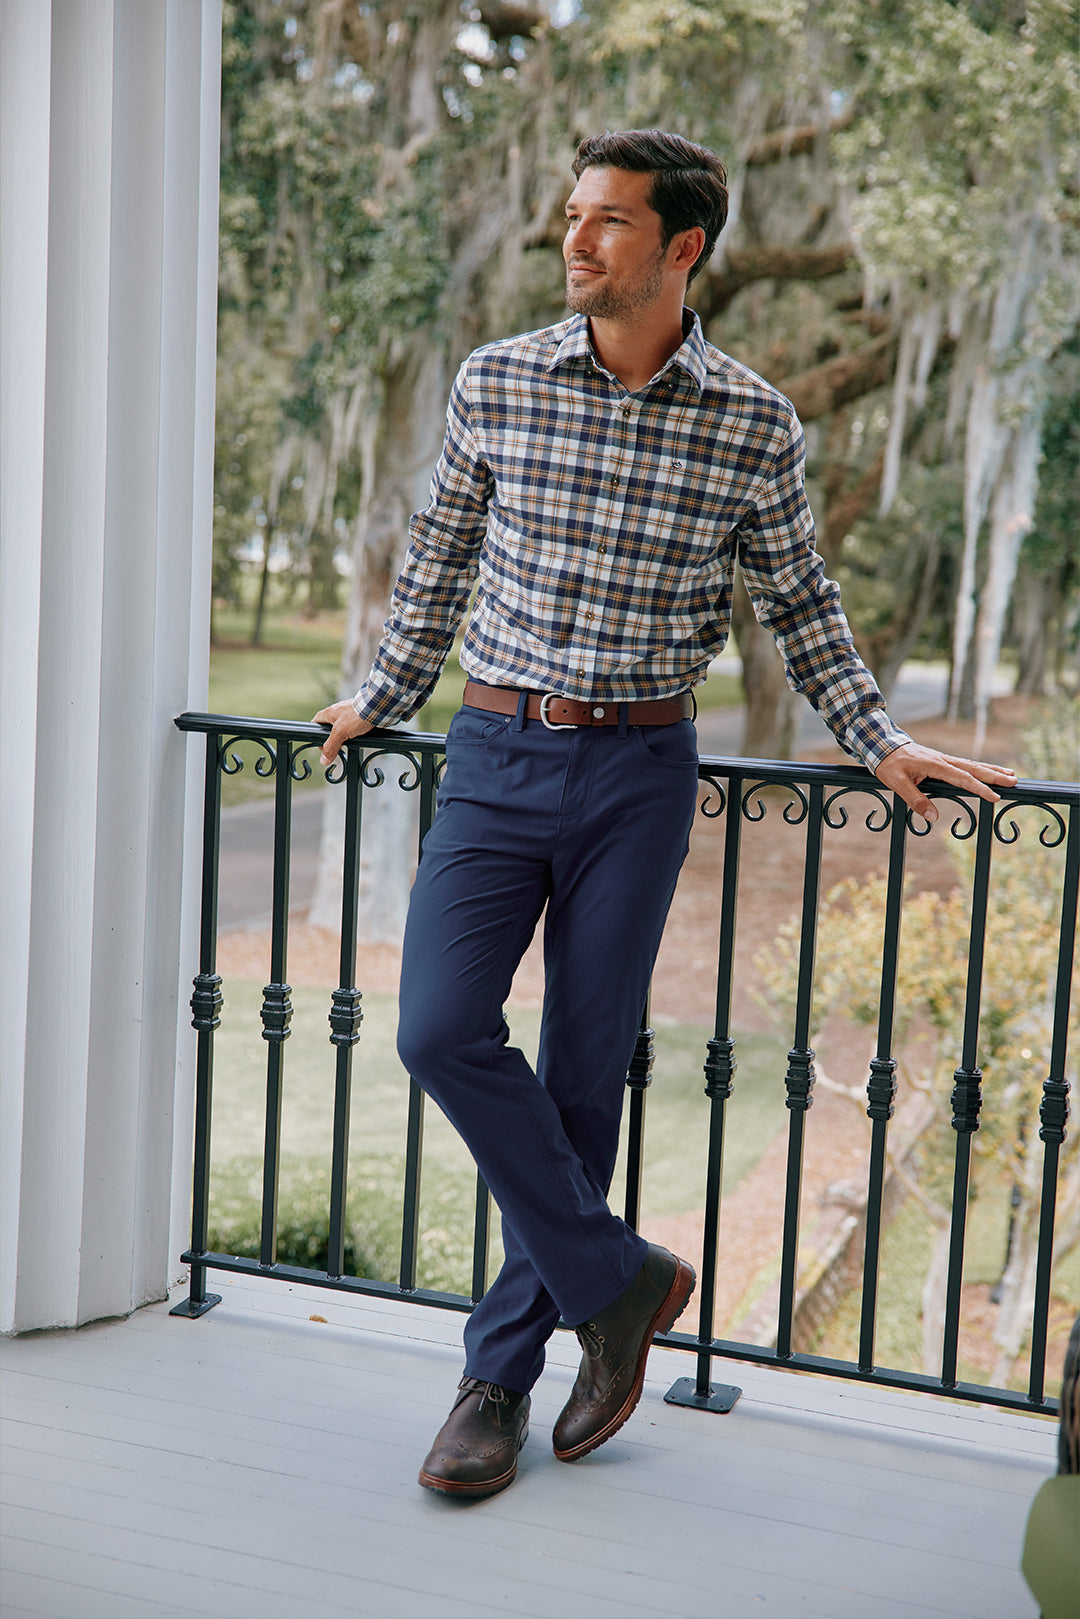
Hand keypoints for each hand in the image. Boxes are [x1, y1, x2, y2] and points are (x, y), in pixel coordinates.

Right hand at [314, 700, 372, 766]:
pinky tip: (358, 737)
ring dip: (344, 735)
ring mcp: (348, 712)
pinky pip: (352, 725)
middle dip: (332, 738)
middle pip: (329, 727)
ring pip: (341, 726)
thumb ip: (331, 746)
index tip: (320, 745)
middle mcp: (337, 711)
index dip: (316, 734)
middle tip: (335, 747)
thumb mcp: (340, 733)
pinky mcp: (358, 715)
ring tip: (347, 743)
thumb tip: (324, 759)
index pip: (315, 723)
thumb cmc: (357, 715)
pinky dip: (354, 732)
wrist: (376, 707)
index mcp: (328, 713)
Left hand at [874, 742, 1017, 824]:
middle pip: (973, 768)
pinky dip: (979, 767)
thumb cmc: (888, 764)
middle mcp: (943, 760)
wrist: (882, 745)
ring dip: (991, 769)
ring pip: (972, 764)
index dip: (979, 788)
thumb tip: (933, 817)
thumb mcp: (897, 784)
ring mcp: (943, 758)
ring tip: (1010, 774)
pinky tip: (987, 771)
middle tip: (1014, 781)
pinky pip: (964, 764)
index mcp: (935, 765)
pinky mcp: (941, 759)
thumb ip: (915, 800)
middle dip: (994, 775)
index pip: (962, 778)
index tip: (994, 796)